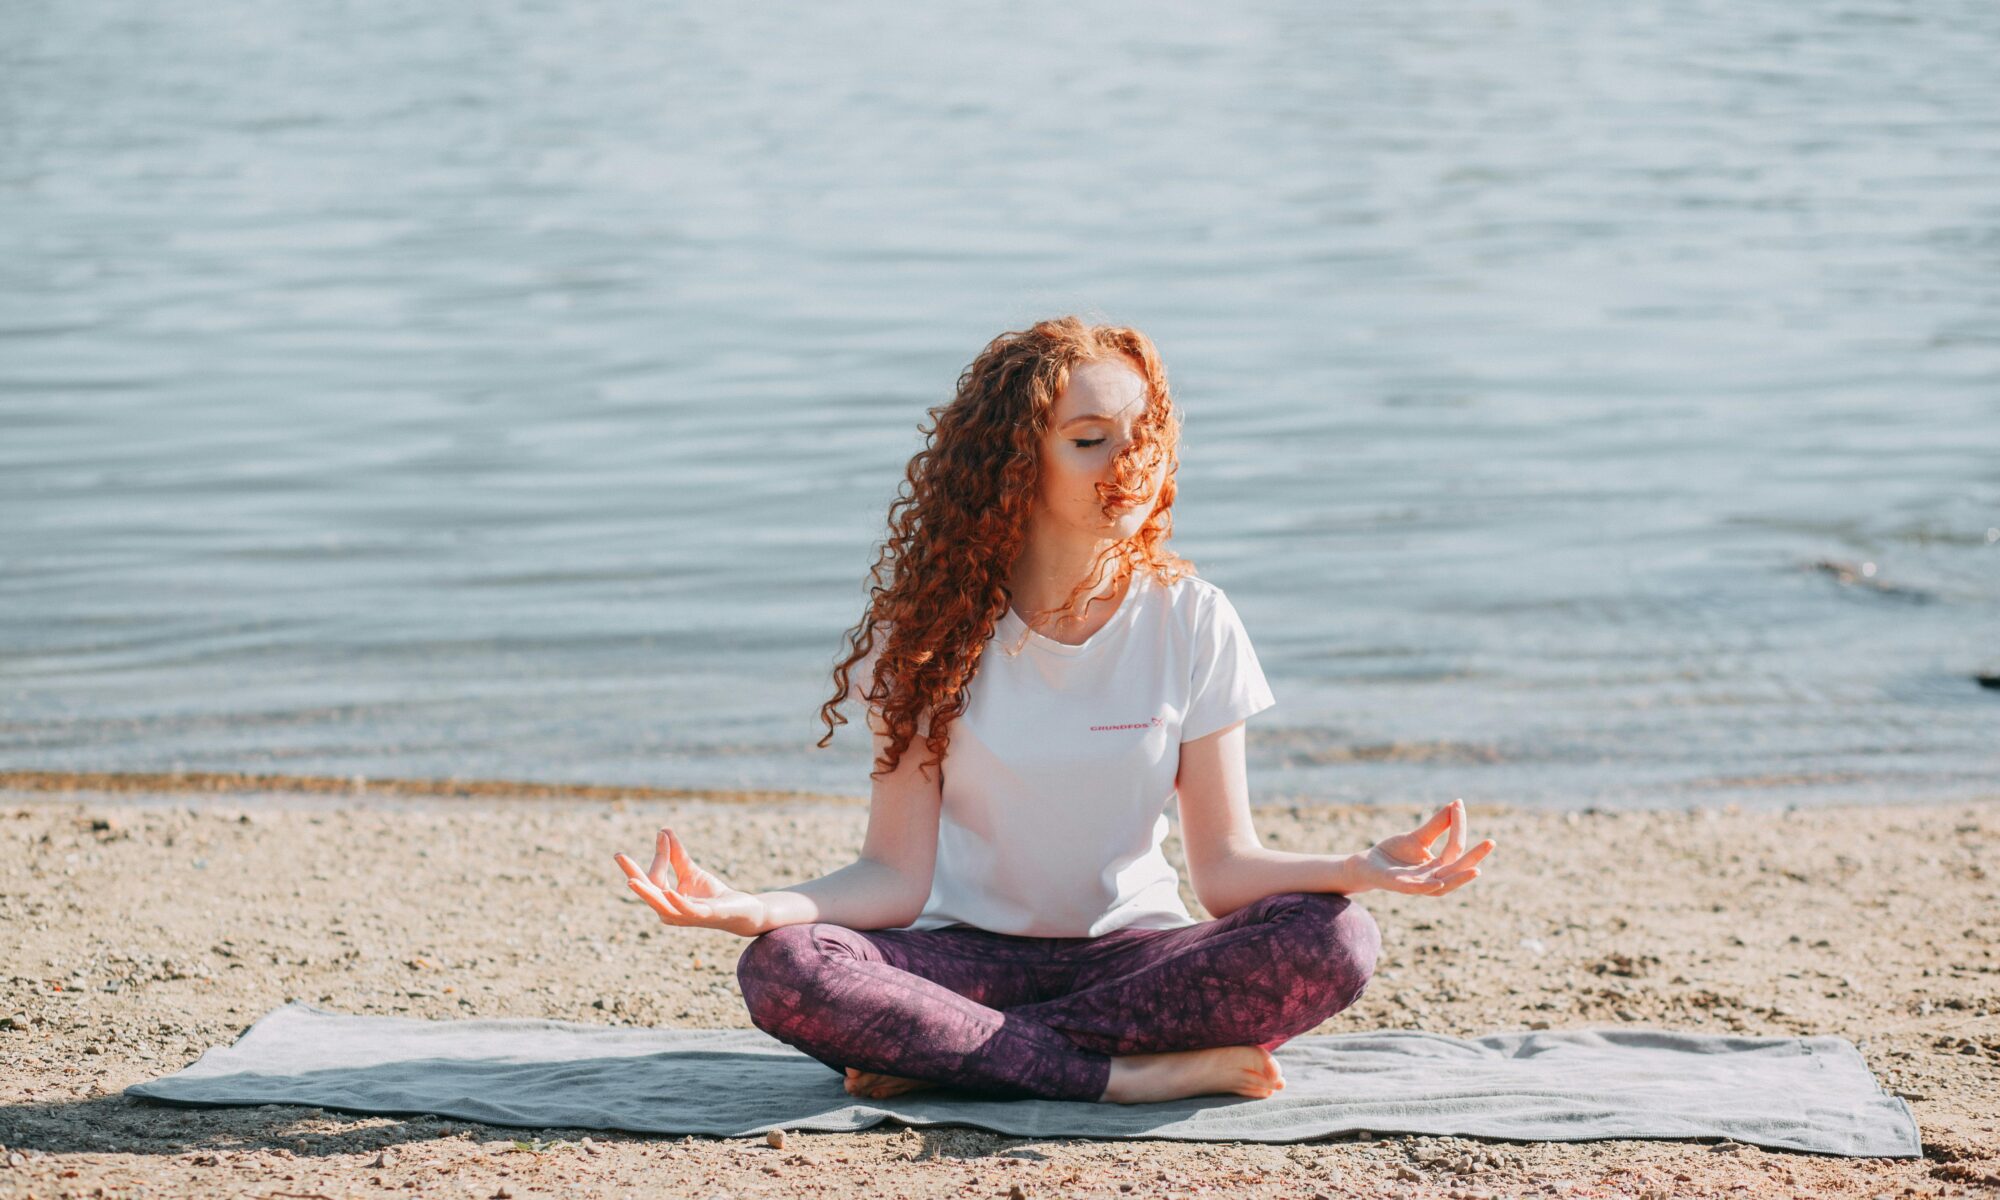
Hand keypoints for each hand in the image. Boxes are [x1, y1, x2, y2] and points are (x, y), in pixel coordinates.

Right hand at [613, 828, 769, 938]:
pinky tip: (670, 892)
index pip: (654, 877)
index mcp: (664, 900)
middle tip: (618, 855)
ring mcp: (684, 916)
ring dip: (646, 892)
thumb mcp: (691, 871)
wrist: (739, 911)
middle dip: (633, 873)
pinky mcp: (702, 916)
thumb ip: (676, 855)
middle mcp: (669, 911)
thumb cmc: (711, 894)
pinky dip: (677, 902)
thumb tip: (663, 830)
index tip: (662, 833)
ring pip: (661, 905)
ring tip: (631, 880)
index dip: (658, 854)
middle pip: (649, 891)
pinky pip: (686, 910)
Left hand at [1351, 798, 1493, 896]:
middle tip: (1492, 842)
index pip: (1455, 848)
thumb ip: (1438, 825)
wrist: (1367, 864)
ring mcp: (1417, 885)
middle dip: (1475, 856)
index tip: (1458, 804)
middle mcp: (1433, 878)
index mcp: (1439, 867)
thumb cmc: (1395, 852)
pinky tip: (1437, 883)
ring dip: (1459, 878)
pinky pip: (1416, 890)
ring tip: (1476, 869)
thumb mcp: (1418, 837)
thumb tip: (1456, 803)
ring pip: (1443, 885)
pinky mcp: (1399, 887)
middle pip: (1457, 868)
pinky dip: (1427, 888)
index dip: (1458, 826)